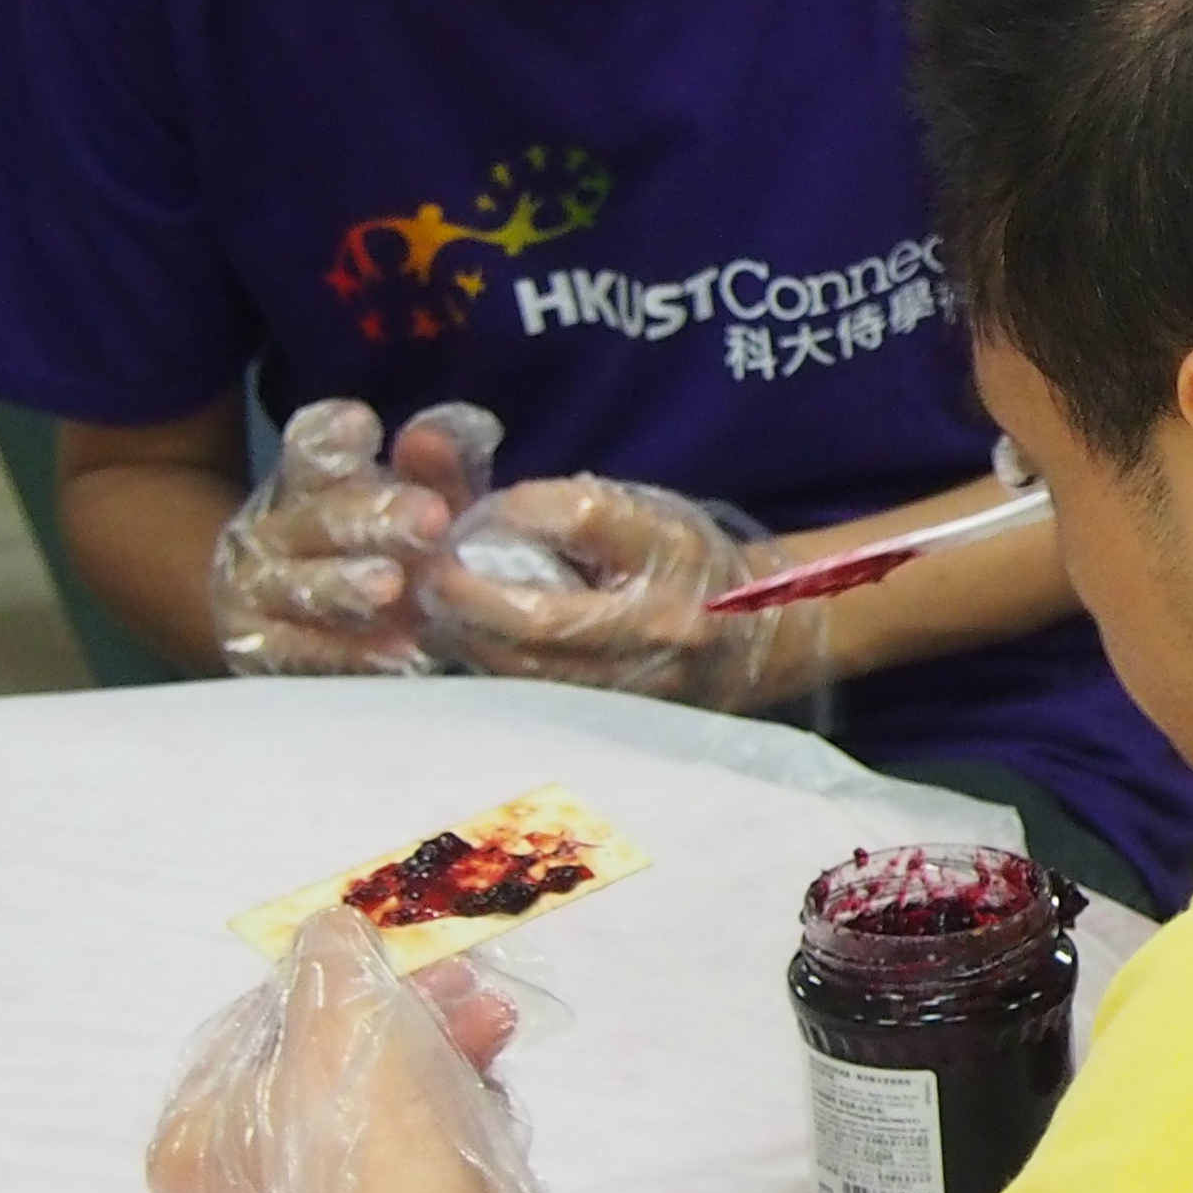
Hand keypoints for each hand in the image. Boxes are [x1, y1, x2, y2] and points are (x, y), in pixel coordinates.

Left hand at [150, 908, 551, 1192]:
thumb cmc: (359, 1119)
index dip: (323, 979)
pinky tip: (492, 1070)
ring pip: (374, 1099)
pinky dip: (446, 1101)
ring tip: (495, 1017)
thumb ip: (328, 949)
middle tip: (454, 977)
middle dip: (401, 1010)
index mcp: (191, 1140)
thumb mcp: (339, 1002)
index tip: (380, 954)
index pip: (249, 1031)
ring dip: (438, 1044)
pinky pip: (403, 1144)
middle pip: (322, 1062)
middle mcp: (237, 1184)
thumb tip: (332, 930)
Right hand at [210, 401, 502, 676]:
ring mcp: (259, 594)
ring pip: (300, 587)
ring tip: (391, 585)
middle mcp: (272, 533)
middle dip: (371, 518)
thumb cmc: (369, 552)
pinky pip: (302, 656)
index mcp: (304, 486)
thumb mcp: (408, 505)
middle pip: (317, 519)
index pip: (310, 451)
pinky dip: (348, 656)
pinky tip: (396, 652)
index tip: (361, 423)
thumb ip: (431, 472)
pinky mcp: (260, 654)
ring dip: (345, 586)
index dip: (332, 438)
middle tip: (430, 518)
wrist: (272, 618)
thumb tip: (434, 439)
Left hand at [418, 478, 839, 710]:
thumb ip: (560, 504)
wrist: (763, 637)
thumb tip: (448, 471)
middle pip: (541, 616)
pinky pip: (538, 698)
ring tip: (436, 608)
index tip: (488, 505)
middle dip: (467, 594)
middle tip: (429, 572)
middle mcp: (661, 621)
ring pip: (528, 669)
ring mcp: (641, 682)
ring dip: (467, 638)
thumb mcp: (644, 513)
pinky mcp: (623, 722)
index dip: (520, 510)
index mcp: (671, 550)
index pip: (584, 519)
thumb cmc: (688, 562)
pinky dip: (492, 667)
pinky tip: (470, 644)